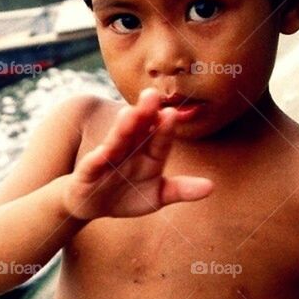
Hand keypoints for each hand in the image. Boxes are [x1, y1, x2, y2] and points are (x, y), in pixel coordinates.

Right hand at [61, 87, 212, 219]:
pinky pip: (93, 165)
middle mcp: (128, 150)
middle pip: (137, 130)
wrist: (92, 203)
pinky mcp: (88, 172)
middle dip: (144, 113)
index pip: (160, 138)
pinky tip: (102, 152)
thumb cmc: (127, 195)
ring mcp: (107, 159)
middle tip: (152, 95)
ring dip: (122, 128)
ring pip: (116, 142)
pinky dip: (98, 158)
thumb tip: (211, 187)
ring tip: (129, 114)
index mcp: (148, 153)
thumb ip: (181, 190)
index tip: (172, 113)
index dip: (165, 128)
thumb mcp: (156, 196)